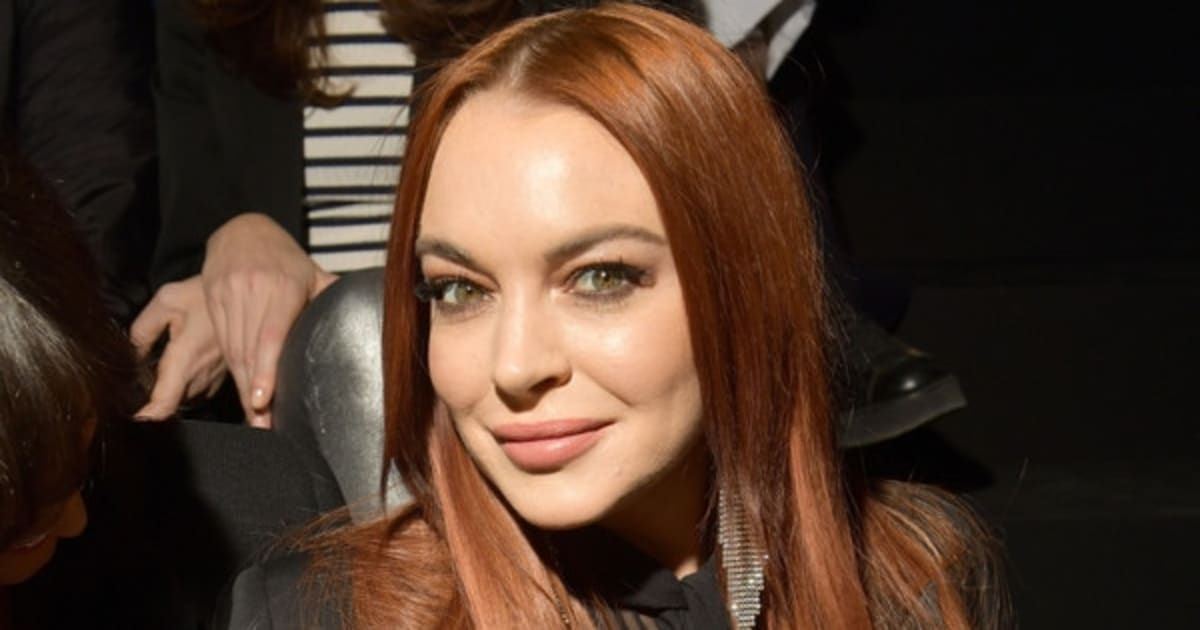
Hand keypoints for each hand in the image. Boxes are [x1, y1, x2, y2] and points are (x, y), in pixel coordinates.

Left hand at [131, 275, 226, 419]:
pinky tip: (178, 369)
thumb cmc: (206, 294)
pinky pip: (198, 391)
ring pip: (184, 399)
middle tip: (134, 389)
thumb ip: (143, 330)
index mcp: (186, 357)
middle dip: (152, 401)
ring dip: (169, 394)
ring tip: (154, 378)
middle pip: (171, 405)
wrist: (246, 294)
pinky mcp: (222, 377)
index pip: (164, 403)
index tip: (132, 420)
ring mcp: (214, 378)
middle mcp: (202, 374)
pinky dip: (184, 387)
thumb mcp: (167, 301)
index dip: (146, 417)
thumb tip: (132, 355)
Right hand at [202, 213, 335, 427]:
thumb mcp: (313, 273)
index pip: (272, 335)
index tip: (263, 400)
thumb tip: (377, 310)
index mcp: (283, 285)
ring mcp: (228, 294)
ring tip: (256, 418)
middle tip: (265, 426)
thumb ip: (335, 295)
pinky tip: (244, 391)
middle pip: (251, 351)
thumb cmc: (285, 260)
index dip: (266, 370)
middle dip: (256, 392)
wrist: (242, 231)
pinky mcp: (211, 298)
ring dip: (244, 387)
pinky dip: (232, 370)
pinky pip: (222, 343)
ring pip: (233, 350)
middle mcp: (253, 289)